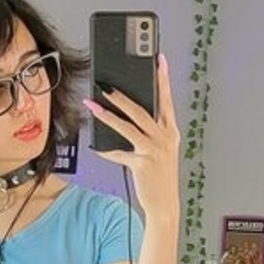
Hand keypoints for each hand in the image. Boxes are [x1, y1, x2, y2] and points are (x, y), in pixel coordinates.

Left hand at [85, 54, 180, 224]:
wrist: (164, 204)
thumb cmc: (160, 175)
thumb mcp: (161, 149)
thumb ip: (151, 131)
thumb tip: (128, 114)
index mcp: (170, 131)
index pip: (166, 100)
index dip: (163, 78)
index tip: (158, 59)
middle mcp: (164, 138)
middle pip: (141, 111)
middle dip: (122, 96)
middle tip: (105, 84)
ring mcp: (154, 151)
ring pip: (128, 128)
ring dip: (108, 116)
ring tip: (93, 105)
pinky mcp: (142, 164)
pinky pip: (120, 153)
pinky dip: (106, 150)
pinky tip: (96, 146)